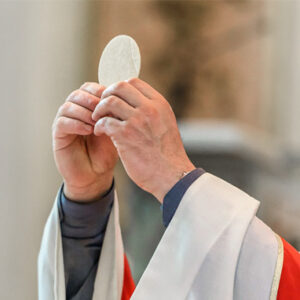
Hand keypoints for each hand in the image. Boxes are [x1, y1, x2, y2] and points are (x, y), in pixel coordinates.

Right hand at [52, 82, 117, 201]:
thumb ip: (114, 114)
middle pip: (78, 94)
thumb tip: (121, 98)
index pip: (90, 89)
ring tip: (97, 122)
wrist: (96, 175)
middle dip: (92, 100)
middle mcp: (75, 112)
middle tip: (104, 110)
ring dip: (84, 112)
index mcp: (88, 108)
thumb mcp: (115, 130)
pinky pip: (62, 122)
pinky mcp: (59, 135)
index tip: (113, 101)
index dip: (100, 91)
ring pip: (68, 106)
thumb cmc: (106, 152)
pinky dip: (76, 123)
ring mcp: (65, 122)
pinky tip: (89, 130)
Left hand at [92, 78, 194, 202]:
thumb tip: (132, 103)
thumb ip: (151, 112)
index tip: (114, 100)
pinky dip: (98, 126)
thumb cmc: (167, 154)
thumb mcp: (165, 124)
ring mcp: (137, 121)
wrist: (172, 175)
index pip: (134, 82)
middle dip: (107, 95)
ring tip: (98, 120)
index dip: (119, 89)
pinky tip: (99, 132)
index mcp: (160, 104)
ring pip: (109, 101)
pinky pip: (104, 122)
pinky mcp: (126, 136)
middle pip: (120, 86)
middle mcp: (149, 108)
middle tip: (102, 108)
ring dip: (99, 110)